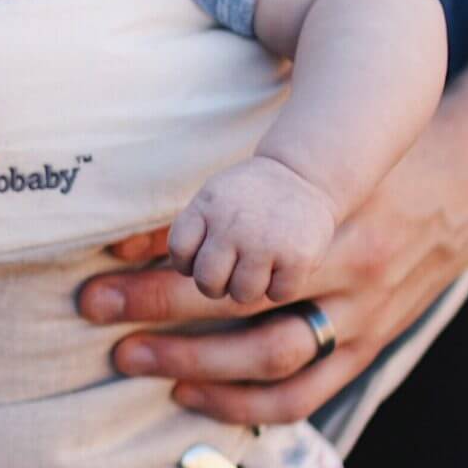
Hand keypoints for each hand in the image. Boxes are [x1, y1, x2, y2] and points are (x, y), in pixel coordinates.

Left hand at [77, 119, 467, 424]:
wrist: (467, 186)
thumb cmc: (372, 167)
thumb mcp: (311, 169)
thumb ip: (230, 200)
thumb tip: (133, 237)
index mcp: (338, 225)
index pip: (239, 261)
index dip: (166, 273)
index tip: (103, 270)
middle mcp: (355, 279)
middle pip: (248, 318)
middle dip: (165, 320)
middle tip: (99, 313)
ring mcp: (366, 322)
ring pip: (273, 365)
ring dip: (196, 367)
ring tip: (133, 358)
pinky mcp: (370, 349)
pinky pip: (304, 396)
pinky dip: (243, 405)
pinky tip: (190, 395)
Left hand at [169, 156, 337, 304]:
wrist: (302, 173)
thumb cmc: (249, 196)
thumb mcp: (213, 198)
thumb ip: (193, 229)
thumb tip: (165, 266)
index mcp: (207, 207)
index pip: (179, 252)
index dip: (189, 262)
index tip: (206, 255)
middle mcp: (233, 225)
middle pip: (208, 282)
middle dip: (217, 284)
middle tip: (232, 270)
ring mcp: (266, 242)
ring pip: (243, 294)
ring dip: (251, 286)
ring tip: (261, 264)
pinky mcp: (299, 257)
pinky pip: (278, 294)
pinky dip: (281, 285)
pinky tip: (285, 262)